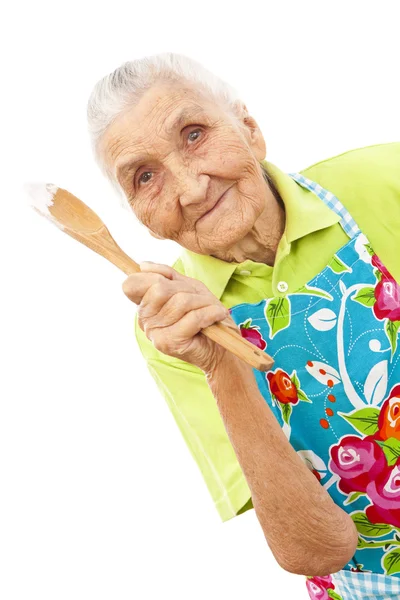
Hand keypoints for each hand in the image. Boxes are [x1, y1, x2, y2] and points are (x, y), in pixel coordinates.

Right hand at [122, 261, 240, 374]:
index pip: (132, 284)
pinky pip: (192, 317)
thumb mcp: (188, 288)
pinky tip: (216, 316)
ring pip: (179, 302)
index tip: (173, 282)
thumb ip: (167, 275)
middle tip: (201, 300)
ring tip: (211, 310)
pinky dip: (210, 313)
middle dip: (186, 289)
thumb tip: (143, 265)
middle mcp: (145, 320)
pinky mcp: (169, 343)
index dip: (153, 277)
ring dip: (203, 303)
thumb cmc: (205, 316)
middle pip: (159, 289)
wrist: (220, 348)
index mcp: (145, 305)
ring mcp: (155, 333)